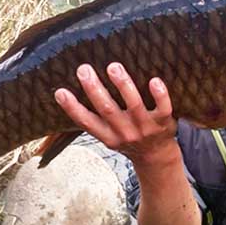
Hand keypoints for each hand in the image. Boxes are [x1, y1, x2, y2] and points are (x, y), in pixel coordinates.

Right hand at [54, 62, 178, 166]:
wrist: (157, 157)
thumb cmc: (129, 139)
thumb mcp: (108, 136)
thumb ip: (94, 119)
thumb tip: (68, 94)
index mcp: (108, 136)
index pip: (87, 122)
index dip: (72, 108)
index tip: (61, 91)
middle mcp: (125, 132)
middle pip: (108, 110)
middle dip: (94, 89)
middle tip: (84, 69)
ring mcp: (145, 128)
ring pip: (134, 105)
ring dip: (123, 85)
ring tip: (113, 67)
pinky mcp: (164, 122)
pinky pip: (163, 108)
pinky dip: (159, 95)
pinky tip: (154, 80)